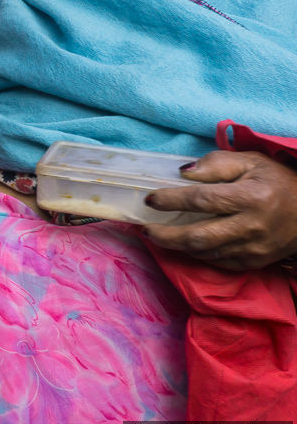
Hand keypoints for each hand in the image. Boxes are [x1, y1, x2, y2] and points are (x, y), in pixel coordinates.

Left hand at [145, 149, 296, 270]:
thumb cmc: (278, 180)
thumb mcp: (251, 161)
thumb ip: (216, 163)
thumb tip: (183, 173)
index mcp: (251, 197)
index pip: (203, 201)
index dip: (173, 201)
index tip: (150, 199)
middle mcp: (252, 226)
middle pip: (199, 236)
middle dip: (166, 235)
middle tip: (144, 229)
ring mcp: (254, 248)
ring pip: (206, 253)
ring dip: (177, 246)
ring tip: (157, 236)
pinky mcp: (255, 261)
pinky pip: (218, 262)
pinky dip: (197, 254)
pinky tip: (184, 244)